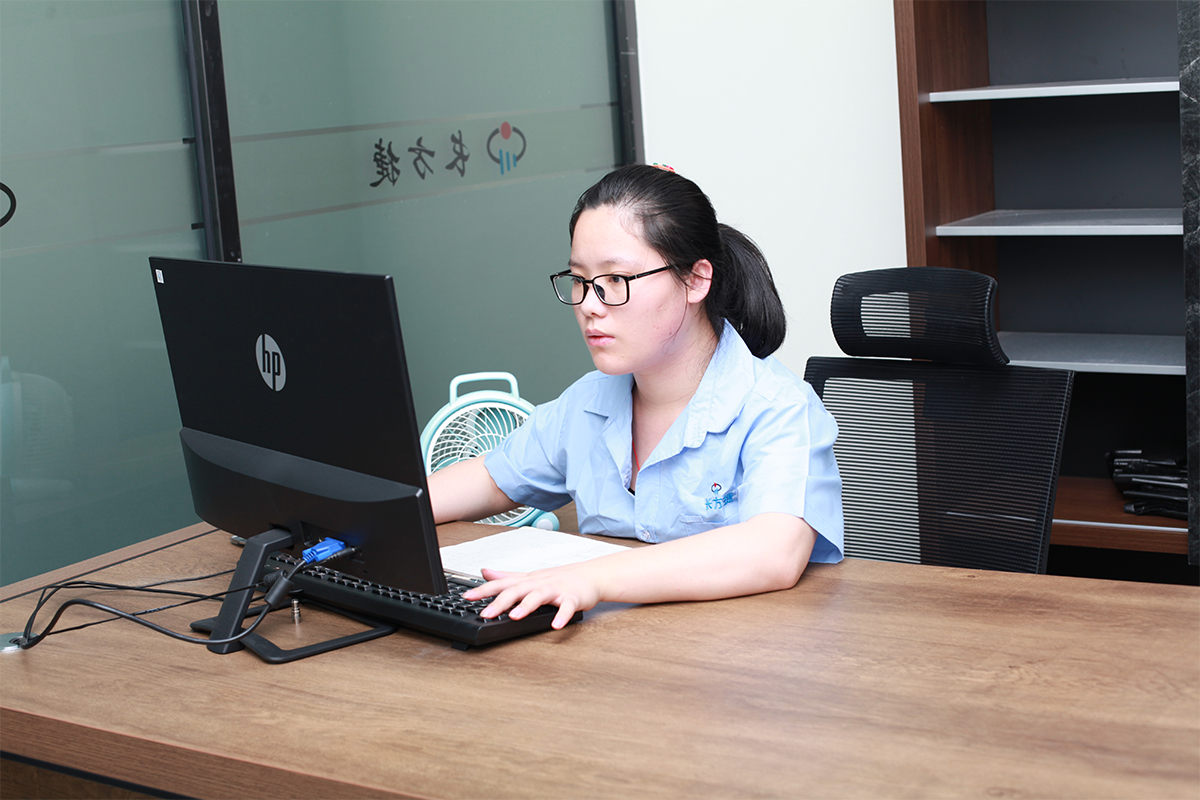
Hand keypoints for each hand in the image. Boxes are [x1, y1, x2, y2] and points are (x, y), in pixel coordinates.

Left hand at [463, 564, 602, 629]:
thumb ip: (506, 576)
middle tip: (485, 613)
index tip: (467, 597)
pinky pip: (567, 607)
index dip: (484, 590)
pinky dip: (562, 616)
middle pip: (518, 590)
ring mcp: (557, 589)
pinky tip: (556, 625)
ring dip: (527, 605)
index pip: (502, 584)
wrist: (590, 576)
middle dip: (500, 602)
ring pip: (540, 595)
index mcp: (527, 580)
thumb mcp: (529, 577)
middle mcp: (539, 583)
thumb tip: (485, 572)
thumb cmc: (559, 578)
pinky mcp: (573, 597)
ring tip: (514, 616)